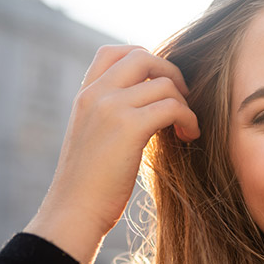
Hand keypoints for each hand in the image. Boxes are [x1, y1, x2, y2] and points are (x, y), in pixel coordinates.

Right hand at [25, 45, 199, 263]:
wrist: (73, 212)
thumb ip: (112, 114)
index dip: (146, 59)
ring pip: (164, 84)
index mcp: (85, 95)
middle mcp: (95, 94)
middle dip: (172, 74)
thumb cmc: (89, 185)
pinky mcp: (129, 128)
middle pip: (144, 57)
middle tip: (184, 100)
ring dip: (185, 104)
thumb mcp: (94, 137)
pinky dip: (189, 119)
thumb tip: (148, 104)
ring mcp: (110, 108)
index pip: (115, 51)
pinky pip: (173, 107)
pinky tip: (189, 136)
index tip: (161, 85)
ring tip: (187, 128)